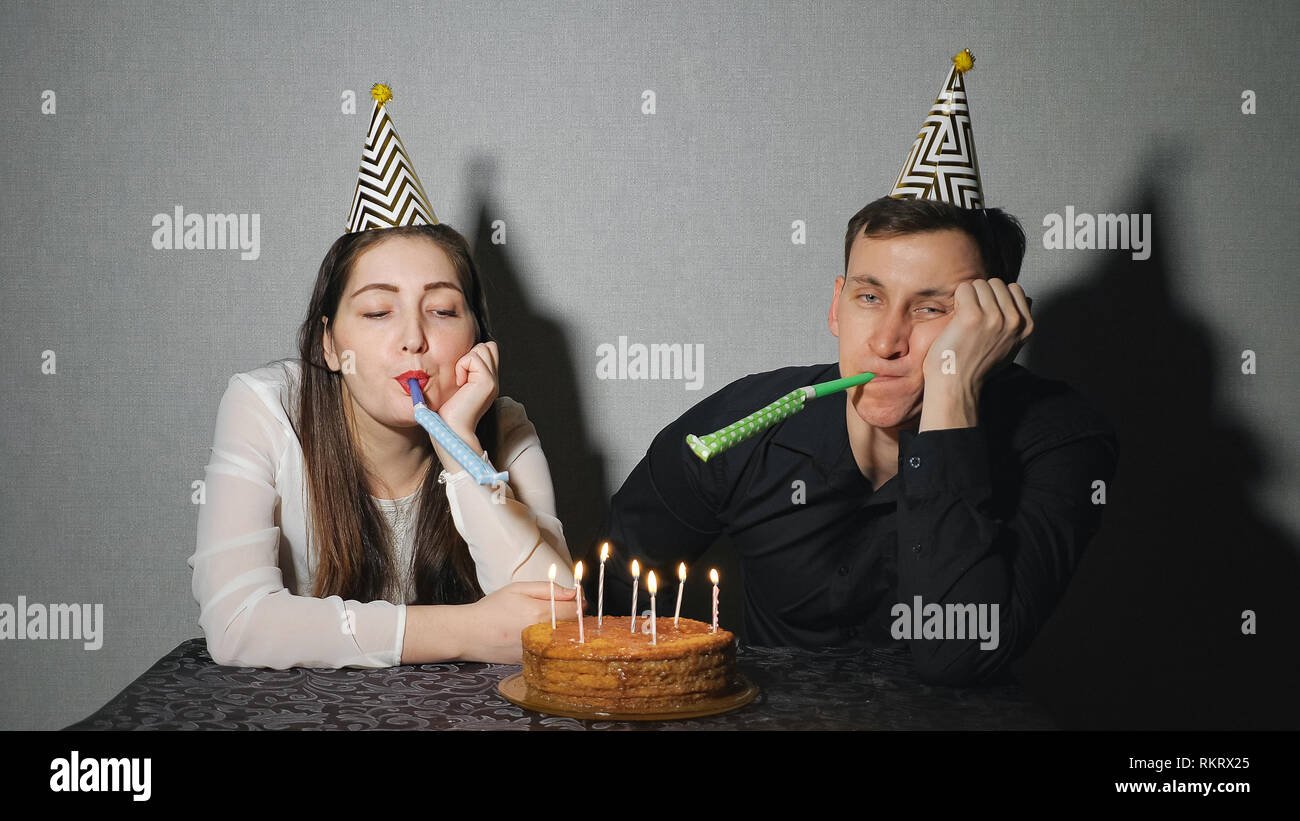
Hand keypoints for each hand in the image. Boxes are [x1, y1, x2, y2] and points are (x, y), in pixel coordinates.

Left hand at [431, 341, 499, 442]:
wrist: (452, 429)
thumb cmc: (449, 411)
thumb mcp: (458, 387)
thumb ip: (465, 371)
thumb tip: (462, 355)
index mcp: (488, 381)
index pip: (488, 350)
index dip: (473, 355)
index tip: (461, 376)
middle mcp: (494, 380)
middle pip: (488, 346)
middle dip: (471, 355)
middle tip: (461, 377)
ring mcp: (493, 381)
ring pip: (482, 349)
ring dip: (465, 361)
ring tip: (461, 381)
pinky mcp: (487, 382)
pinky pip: (473, 358)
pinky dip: (461, 367)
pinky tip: (460, 384)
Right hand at [460, 581, 575, 663]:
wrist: (468, 633)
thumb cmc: (492, 608)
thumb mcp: (518, 589)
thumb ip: (549, 589)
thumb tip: (574, 593)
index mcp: (538, 613)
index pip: (576, 609)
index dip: (579, 602)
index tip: (575, 598)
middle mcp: (540, 634)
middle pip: (574, 627)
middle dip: (574, 616)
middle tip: (562, 608)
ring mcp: (535, 651)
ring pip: (564, 641)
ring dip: (564, 631)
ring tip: (549, 622)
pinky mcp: (530, 661)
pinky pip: (550, 652)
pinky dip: (552, 644)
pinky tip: (539, 636)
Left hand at [922, 278, 1032, 395]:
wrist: (957, 384)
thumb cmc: (977, 366)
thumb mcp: (1011, 345)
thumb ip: (1020, 322)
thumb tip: (1028, 300)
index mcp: (1026, 326)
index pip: (1014, 289)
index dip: (996, 297)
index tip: (986, 314)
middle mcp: (1014, 321)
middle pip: (996, 283)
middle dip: (981, 295)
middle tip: (972, 317)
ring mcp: (995, 317)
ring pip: (980, 284)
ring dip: (968, 297)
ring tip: (964, 319)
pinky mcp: (973, 315)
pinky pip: (964, 289)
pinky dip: (956, 299)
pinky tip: (956, 318)